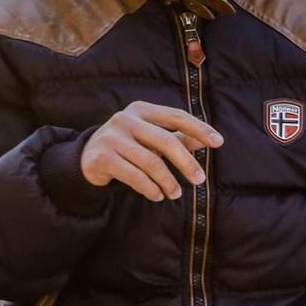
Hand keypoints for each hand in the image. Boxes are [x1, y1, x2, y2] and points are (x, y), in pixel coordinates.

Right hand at [80, 101, 222, 200]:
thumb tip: (206, 140)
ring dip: (168, 181)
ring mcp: (112, 138)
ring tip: (176, 194)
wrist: (87, 157)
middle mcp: (125, 119)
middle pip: (165, 141)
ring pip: (150, 162)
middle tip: (200, 180)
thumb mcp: (151, 138)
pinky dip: (150, 188)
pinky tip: (158, 195)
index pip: (176, 116)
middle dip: (186, 163)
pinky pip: (134, 176)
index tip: (218, 143)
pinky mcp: (103, 158)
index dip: (199, 129)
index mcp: (141, 109)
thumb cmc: (127, 145)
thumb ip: (177, 137)